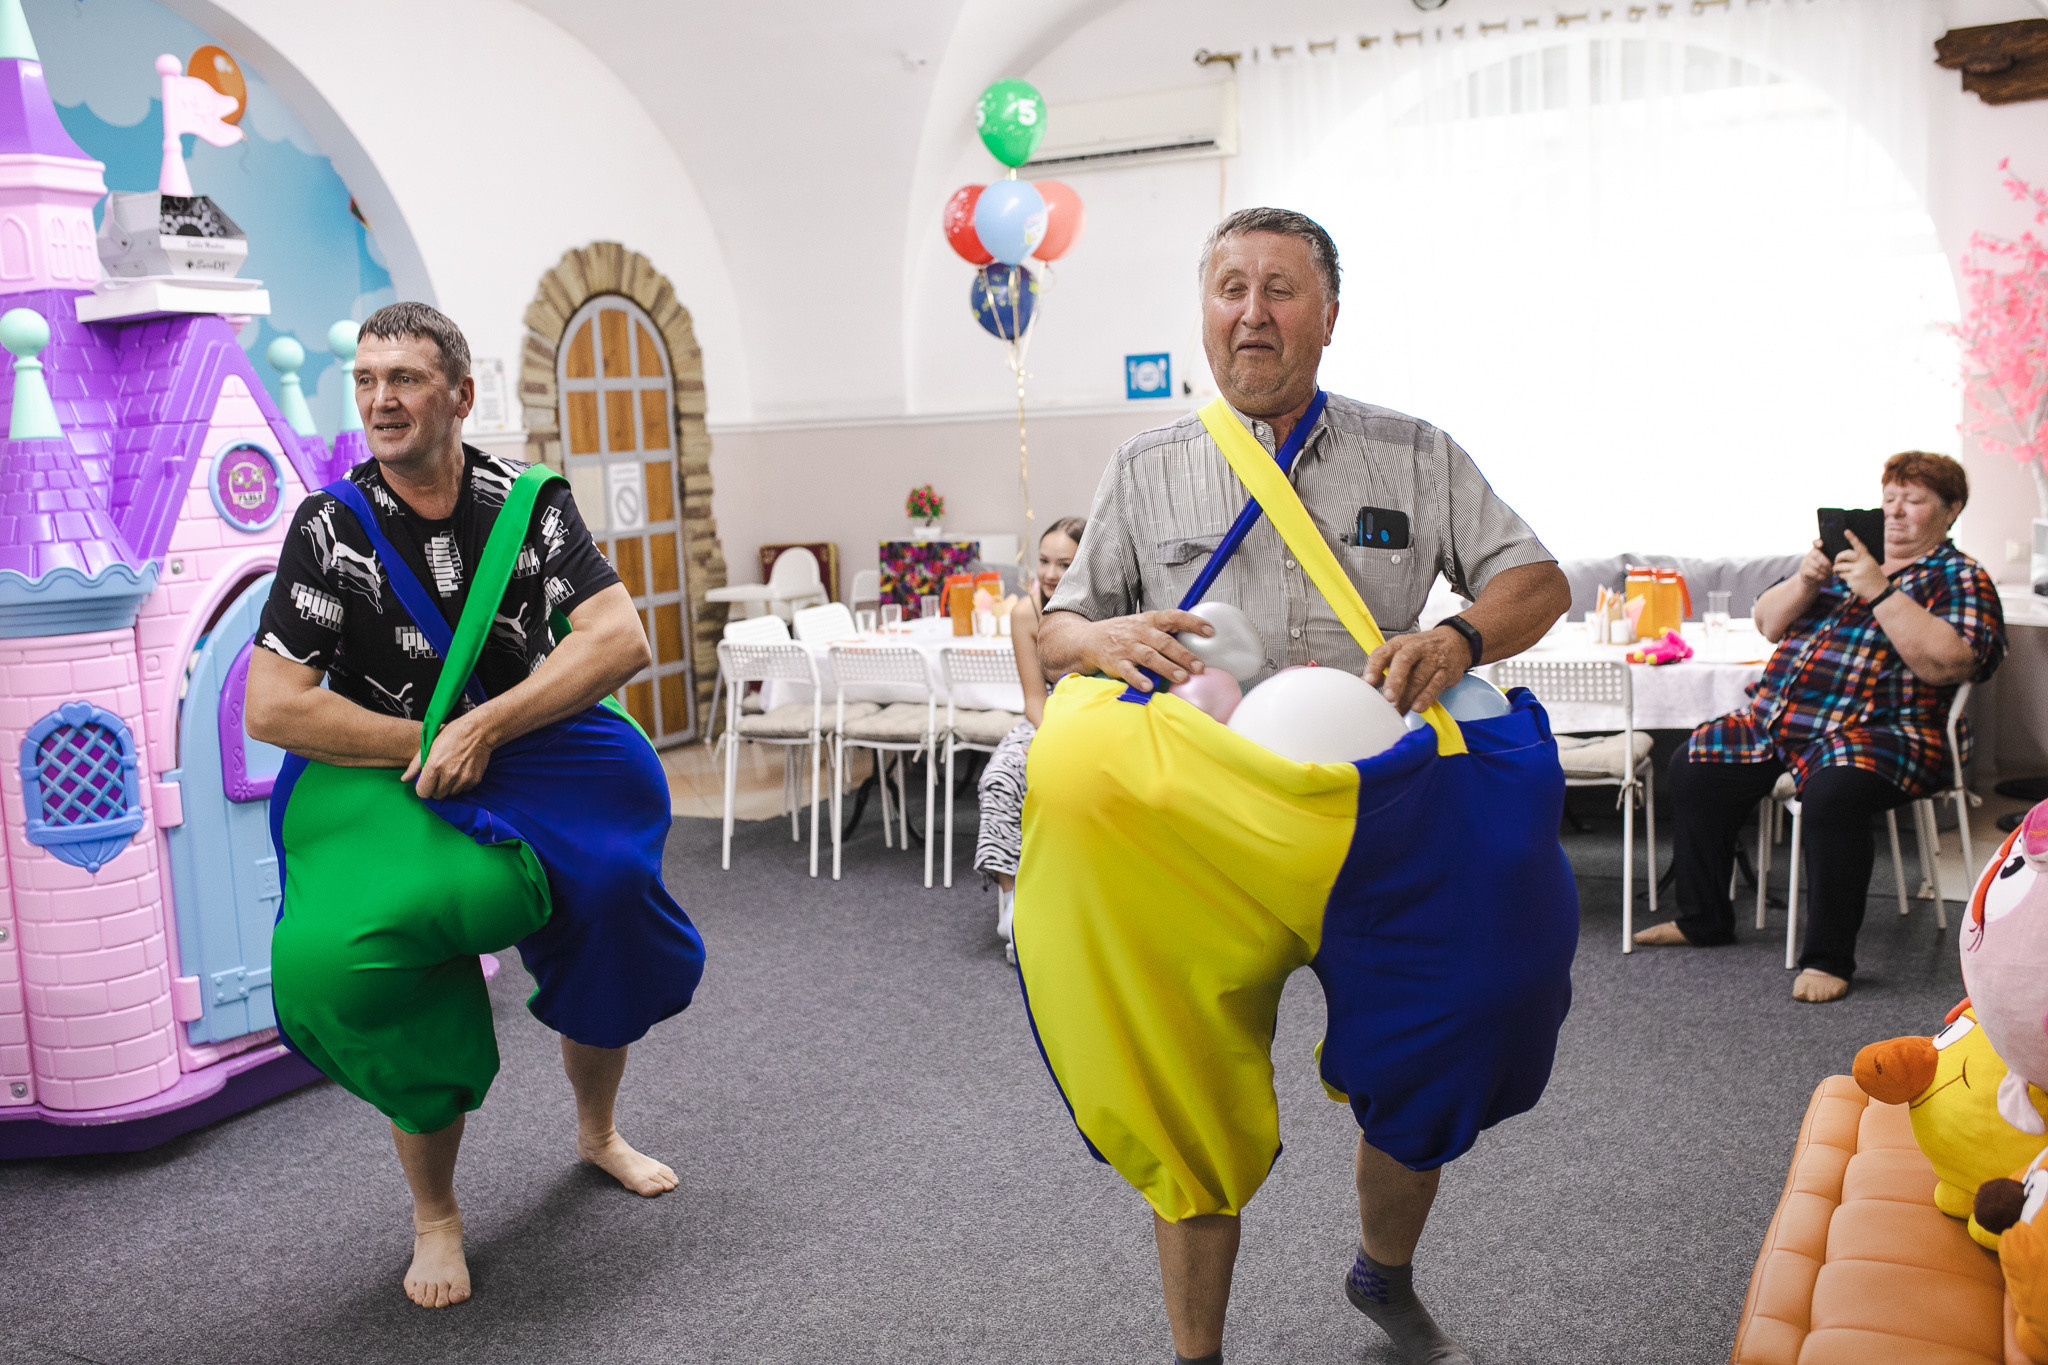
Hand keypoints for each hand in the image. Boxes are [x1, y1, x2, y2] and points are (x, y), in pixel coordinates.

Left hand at [403, 710, 495, 798]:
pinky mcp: (474, 780)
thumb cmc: (453, 734)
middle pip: (436, 795)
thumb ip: (415, 765)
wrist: (479, 731)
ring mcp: (462, 779)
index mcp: (434, 766)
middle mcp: (448, 775)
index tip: (426, 781)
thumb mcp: (430, 745)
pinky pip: (463, 790)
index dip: (423, 787)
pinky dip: (460, 784)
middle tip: (440, 775)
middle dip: (436, 788)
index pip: (423, 792)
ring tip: (452, 771)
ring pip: (450, 794)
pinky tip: (462, 771)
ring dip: (449, 787)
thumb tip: (404, 779)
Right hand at [1081, 610, 1210, 691]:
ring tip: (1182, 678)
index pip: (1174, 617)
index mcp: (1150, 620)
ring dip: (1166, 667)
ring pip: (1149, 656)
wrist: (1090, 640)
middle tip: (1199, 667)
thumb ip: (1166, 631)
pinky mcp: (1116, 663)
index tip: (1210, 631)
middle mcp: (1140, 632)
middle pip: (1165, 642)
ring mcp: (1128, 647)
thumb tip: (1196, 640)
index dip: (1192, 623)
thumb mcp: (1144, 624)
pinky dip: (1138, 679)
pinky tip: (1149, 687)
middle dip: (1183, 654)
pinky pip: (1128, 671)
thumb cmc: (1124, 633)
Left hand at [1366, 627, 1468, 714]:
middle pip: (1403, 662)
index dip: (1374, 667)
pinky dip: (1425, 698)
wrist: (1454, 641)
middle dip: (1394, 681)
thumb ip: (1383, 668)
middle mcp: (1415, 648)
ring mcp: (1432, 659)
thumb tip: (1366, 685)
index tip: (1369, 682)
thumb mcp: (1400, 652)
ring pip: (1419, 678)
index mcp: (1399, 643)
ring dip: (1407, 697)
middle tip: (1387, 697)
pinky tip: (1417, 707)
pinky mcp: (1446, 671)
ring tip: (1399, 710)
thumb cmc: (1422, 650)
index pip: (1383, 652)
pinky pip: (1435, 686)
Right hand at [1797, 538, 1832, 587]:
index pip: (1815, 542)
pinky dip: (1820, 576)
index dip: (1818, 542)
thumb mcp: (1829, 562)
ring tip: (1829, 574)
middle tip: (1833, 569)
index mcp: (1817, 550)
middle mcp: (1810, 554)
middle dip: (1827, 563)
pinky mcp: (1803, 570)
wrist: (1813, 581)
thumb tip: (1839, 559)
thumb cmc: (1824, 570)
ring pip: (1816, 565)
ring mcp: (1805, 562)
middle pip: (1817, 555)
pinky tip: (1824, 577)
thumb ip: (1832, 557)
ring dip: (1825, 571)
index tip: (1821, 544)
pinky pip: (1813, 572)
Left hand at [1834, 531, 1888, 601]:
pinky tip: (1847, 579)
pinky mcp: (1853, 580)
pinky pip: (1841, 575)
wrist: (1880, 591)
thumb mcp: (1871, 564)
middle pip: (1844, 555)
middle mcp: (1863, 563)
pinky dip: (1841, 577)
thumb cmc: (1873, 577)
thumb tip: (1844, 555)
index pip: (1859, 545)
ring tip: (1841, 572)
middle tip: (1836, 561)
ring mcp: (1857, 571)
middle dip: (1837, 558)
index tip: (1846, 531)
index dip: (1852, 538)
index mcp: (1868, 557)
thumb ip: (1861, 559)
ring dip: (1837, 570)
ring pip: (1839, 566)